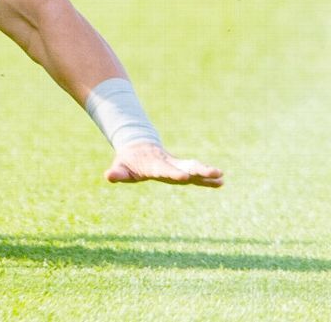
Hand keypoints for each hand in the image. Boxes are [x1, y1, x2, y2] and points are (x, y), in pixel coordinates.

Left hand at [104, 142, 223, 187]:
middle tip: (216, 173)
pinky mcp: (181, 168)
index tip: (184, 176)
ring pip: (194, 168)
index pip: (164, 170)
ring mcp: (177, 165)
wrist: (138, 146)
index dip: (174, 173)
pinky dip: (207, 178)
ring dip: (206, 173)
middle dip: (200, 170)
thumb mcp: (120, 167)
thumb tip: (108, 177)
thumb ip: (116, 173)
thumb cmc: (128, 160)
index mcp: (153, 165)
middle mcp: (168, 164)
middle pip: (186, 166)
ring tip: (221, 178)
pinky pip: (196, 173)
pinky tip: (221, 183)